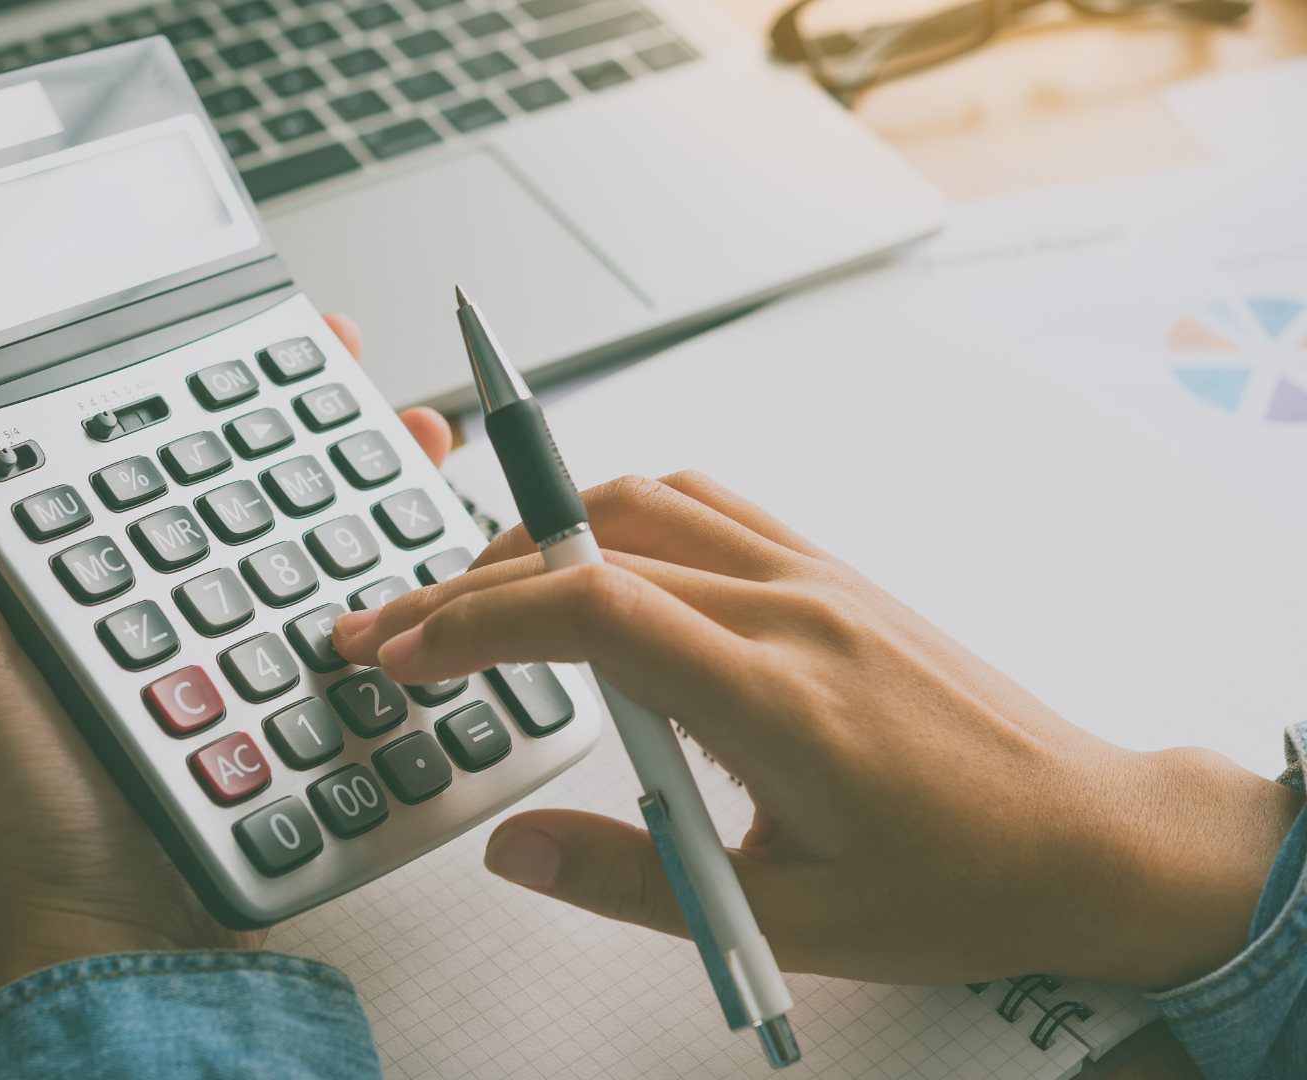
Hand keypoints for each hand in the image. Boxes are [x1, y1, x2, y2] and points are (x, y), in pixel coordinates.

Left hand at [0, 314, 450, 1005]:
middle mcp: (172, 594)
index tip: (272, 330)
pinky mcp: (300, 699)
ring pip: (322, 538)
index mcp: (93, 565)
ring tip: (420, 439)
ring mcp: (244, 645)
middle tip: (364, 370)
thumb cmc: (25, 794)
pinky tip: (433, 551)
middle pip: (257, 480)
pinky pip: (362, 620)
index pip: (159, 443)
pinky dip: (404, 576)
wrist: (122, 924)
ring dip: (377, 483)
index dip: (213, 379)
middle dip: (322, 417)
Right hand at [333, 472, 1301, 989]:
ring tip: (468, 598)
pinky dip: (616, 517)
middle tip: (390, 631)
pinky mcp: (829, 571)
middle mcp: (793, 611)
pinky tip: (584, 563)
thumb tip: (514, 849)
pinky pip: (704, 506)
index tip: (403, 652)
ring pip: (642, 504)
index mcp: (779, 699)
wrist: (1086, 836)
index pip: (592, 610)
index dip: (475, 620)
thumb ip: (634, 881)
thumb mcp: (788, 918)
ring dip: (536, 537)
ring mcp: (814, 577)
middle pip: (591, 547)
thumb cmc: (960, 882)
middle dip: (466, 587)